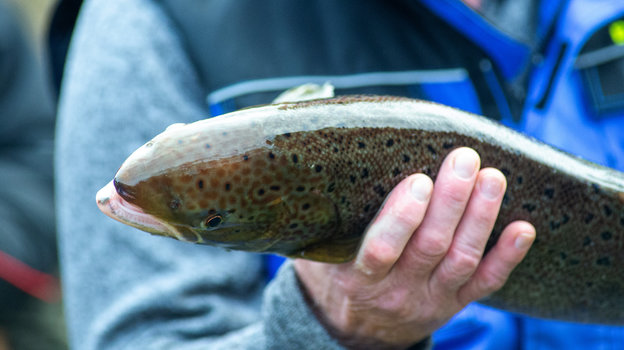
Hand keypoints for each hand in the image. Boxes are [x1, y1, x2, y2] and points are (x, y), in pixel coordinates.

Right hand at [294, 147, 534, 348]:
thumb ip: (319, 223)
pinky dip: (506, 257)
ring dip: (480, 218)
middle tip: (463, 159)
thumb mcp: (314, 255)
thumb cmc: (332, 279)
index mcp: (358, 279)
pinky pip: (485, 284)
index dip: (403, 217)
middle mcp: (397, 292)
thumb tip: (317, 167)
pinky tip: (523, 227)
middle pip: (430, 247)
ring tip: (492, 177)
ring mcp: (430, 299)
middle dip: (451, 201)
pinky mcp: (454, 303)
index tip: (418, 179)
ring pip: (461, 260)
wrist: (354, 334)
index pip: (382, 251)